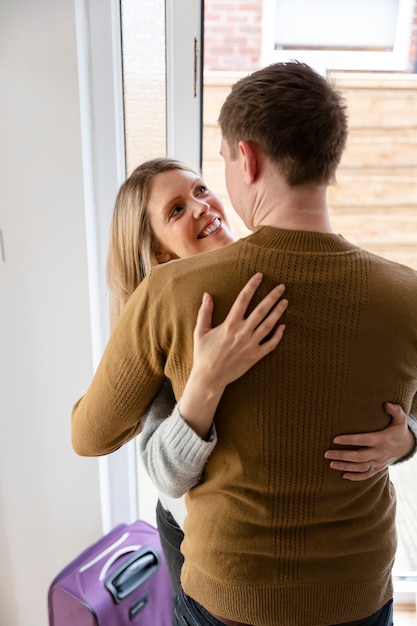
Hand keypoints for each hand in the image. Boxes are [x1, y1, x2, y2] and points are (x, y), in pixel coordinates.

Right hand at [192, 272, 287, 388]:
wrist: (210, 378)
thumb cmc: (203, 354)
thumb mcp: (200, 331)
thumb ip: (205, 312)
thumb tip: (207, 295)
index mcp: (229, 324)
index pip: (243, 300)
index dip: (252, 286)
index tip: (259, 276)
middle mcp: (242, 332)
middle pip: (261, 310)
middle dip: (272, 296)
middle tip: (281, 287)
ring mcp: (251, 344)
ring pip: (269, 325)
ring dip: (278, 312)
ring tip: (285, 301)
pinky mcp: (255, 356)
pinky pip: (271, 344)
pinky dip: (278, 335)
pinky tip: (283, 326)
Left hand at [324, 402, 413, 480]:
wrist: (407, 446)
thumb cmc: (399, 430)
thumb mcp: (400, 419)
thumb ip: (395, 410)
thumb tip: (386, 403)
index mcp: (383, 439)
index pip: (363, 440)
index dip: (349, 440)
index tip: (335, 439)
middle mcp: (380, 453)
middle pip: (359, 457)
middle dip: (342, 456)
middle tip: (327, 454)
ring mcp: (379, 462)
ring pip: (360, 467)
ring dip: (345, 466)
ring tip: (331, 464)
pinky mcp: (379, 468)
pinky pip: (367, 475)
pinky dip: (355, 477)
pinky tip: (343, 475)